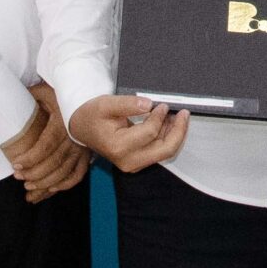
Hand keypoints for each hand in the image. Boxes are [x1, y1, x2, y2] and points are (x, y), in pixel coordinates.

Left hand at [7, 82, 92, 201]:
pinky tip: (52, 189)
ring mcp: (82, 147)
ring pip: (65, 172)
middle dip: (34, 174)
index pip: (45, 146)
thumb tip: (5, 101)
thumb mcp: (44, 90)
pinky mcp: (87, 153)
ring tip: (30, 187)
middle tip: (19, 177)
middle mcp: (74, 138)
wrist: (86, 92)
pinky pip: (78, 173)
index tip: (15, 165)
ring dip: (47, 183)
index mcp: (63, 123)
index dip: (30, 159)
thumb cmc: (62, 92)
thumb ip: (27, 96)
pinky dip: (66, 184)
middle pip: (54, 163)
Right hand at [68, 93, 189, 172]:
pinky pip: (159, 151)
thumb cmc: (92, 116)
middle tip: (184, 114)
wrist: (83, 128)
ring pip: (165, 152)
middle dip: (179, 131)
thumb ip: (128, 104)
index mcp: (118, 147)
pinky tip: (169, 124)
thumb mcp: (106, 104)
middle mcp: (128, 160)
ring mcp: (134, 164)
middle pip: (164, 150)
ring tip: (178, 116)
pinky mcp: (138, 161)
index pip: (149, 133)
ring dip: (175, 134)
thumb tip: (149, 104)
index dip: (159, 117)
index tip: (162, 104)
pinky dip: (168, 138)